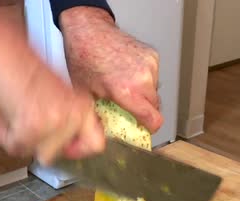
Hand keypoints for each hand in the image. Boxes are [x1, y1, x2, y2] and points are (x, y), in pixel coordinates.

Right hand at [0, 8, 104, 164]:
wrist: (3, 52)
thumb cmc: (23, 67)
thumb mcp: (57, 93)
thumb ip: (66, 118)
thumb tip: (65, 144)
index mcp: (83, 105)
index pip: (96, 144)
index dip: (78, 150)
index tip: (66, 149)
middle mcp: (74, 115)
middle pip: (57, 153)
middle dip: (37, 143)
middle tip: (25, 125)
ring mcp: (54, 123)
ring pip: (34, 153)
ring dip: (18, 138)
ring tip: (11, 115)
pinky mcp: (32, 128)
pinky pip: (15, 146)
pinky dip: (1, 132)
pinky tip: (0, 113)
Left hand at [60, 6, 163, 132]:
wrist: (88, 31)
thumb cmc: (84, 58)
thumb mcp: (89, 95)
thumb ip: (105, 115)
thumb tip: (111, 131)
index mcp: (127, 91)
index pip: (154, 119)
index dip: (150, 128)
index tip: (145, 128)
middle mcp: (142, 78)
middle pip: (156, 106)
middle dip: (144, 110)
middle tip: (129, 107)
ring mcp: (150, 65)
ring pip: (155, 91)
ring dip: (144, 94)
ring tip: (126, 86)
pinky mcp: (152, 55)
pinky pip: (154, 76)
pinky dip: (144, 79)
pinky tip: (128, 73)